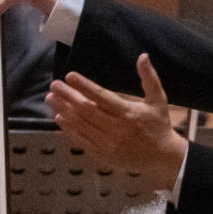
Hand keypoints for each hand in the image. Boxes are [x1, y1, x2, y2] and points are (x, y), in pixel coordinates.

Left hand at [47, 55, 187, 190]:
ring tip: (51, 98)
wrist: (162, 157)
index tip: (70, 76)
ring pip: (81, 125)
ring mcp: (107, 143)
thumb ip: (149, 78)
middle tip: (54, 84)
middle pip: (86, 110)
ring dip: (63, 110)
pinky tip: (59, 118)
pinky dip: (69, 129)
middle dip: (67, 96)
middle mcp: (116, 128)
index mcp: (128, 113)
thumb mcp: (158, 99)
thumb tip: (143, 56)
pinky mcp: (102, 154)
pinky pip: (81, 140)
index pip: (101, 96)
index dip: (84, 86)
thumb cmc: (159, 125)